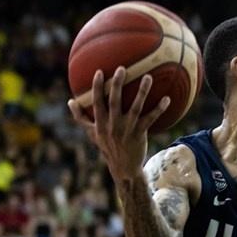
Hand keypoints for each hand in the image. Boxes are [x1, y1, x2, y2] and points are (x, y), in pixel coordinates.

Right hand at [67, 67, 171, 181]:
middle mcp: (113, 125)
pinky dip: (159, 109)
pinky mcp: (140, 133)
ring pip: (135, 107)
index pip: (97, 103)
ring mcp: (127, 129)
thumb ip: (80, 117)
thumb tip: (70, 101)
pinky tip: (167, 98)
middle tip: (122, 68)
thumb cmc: (107, 146)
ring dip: (142, 92)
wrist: (123, 167)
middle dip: (117, 85)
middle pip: (114, 102)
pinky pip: (151, 119)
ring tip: (148, 77)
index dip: (97, 88)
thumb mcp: (91, 133)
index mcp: (100, 123)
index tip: (99, 72)